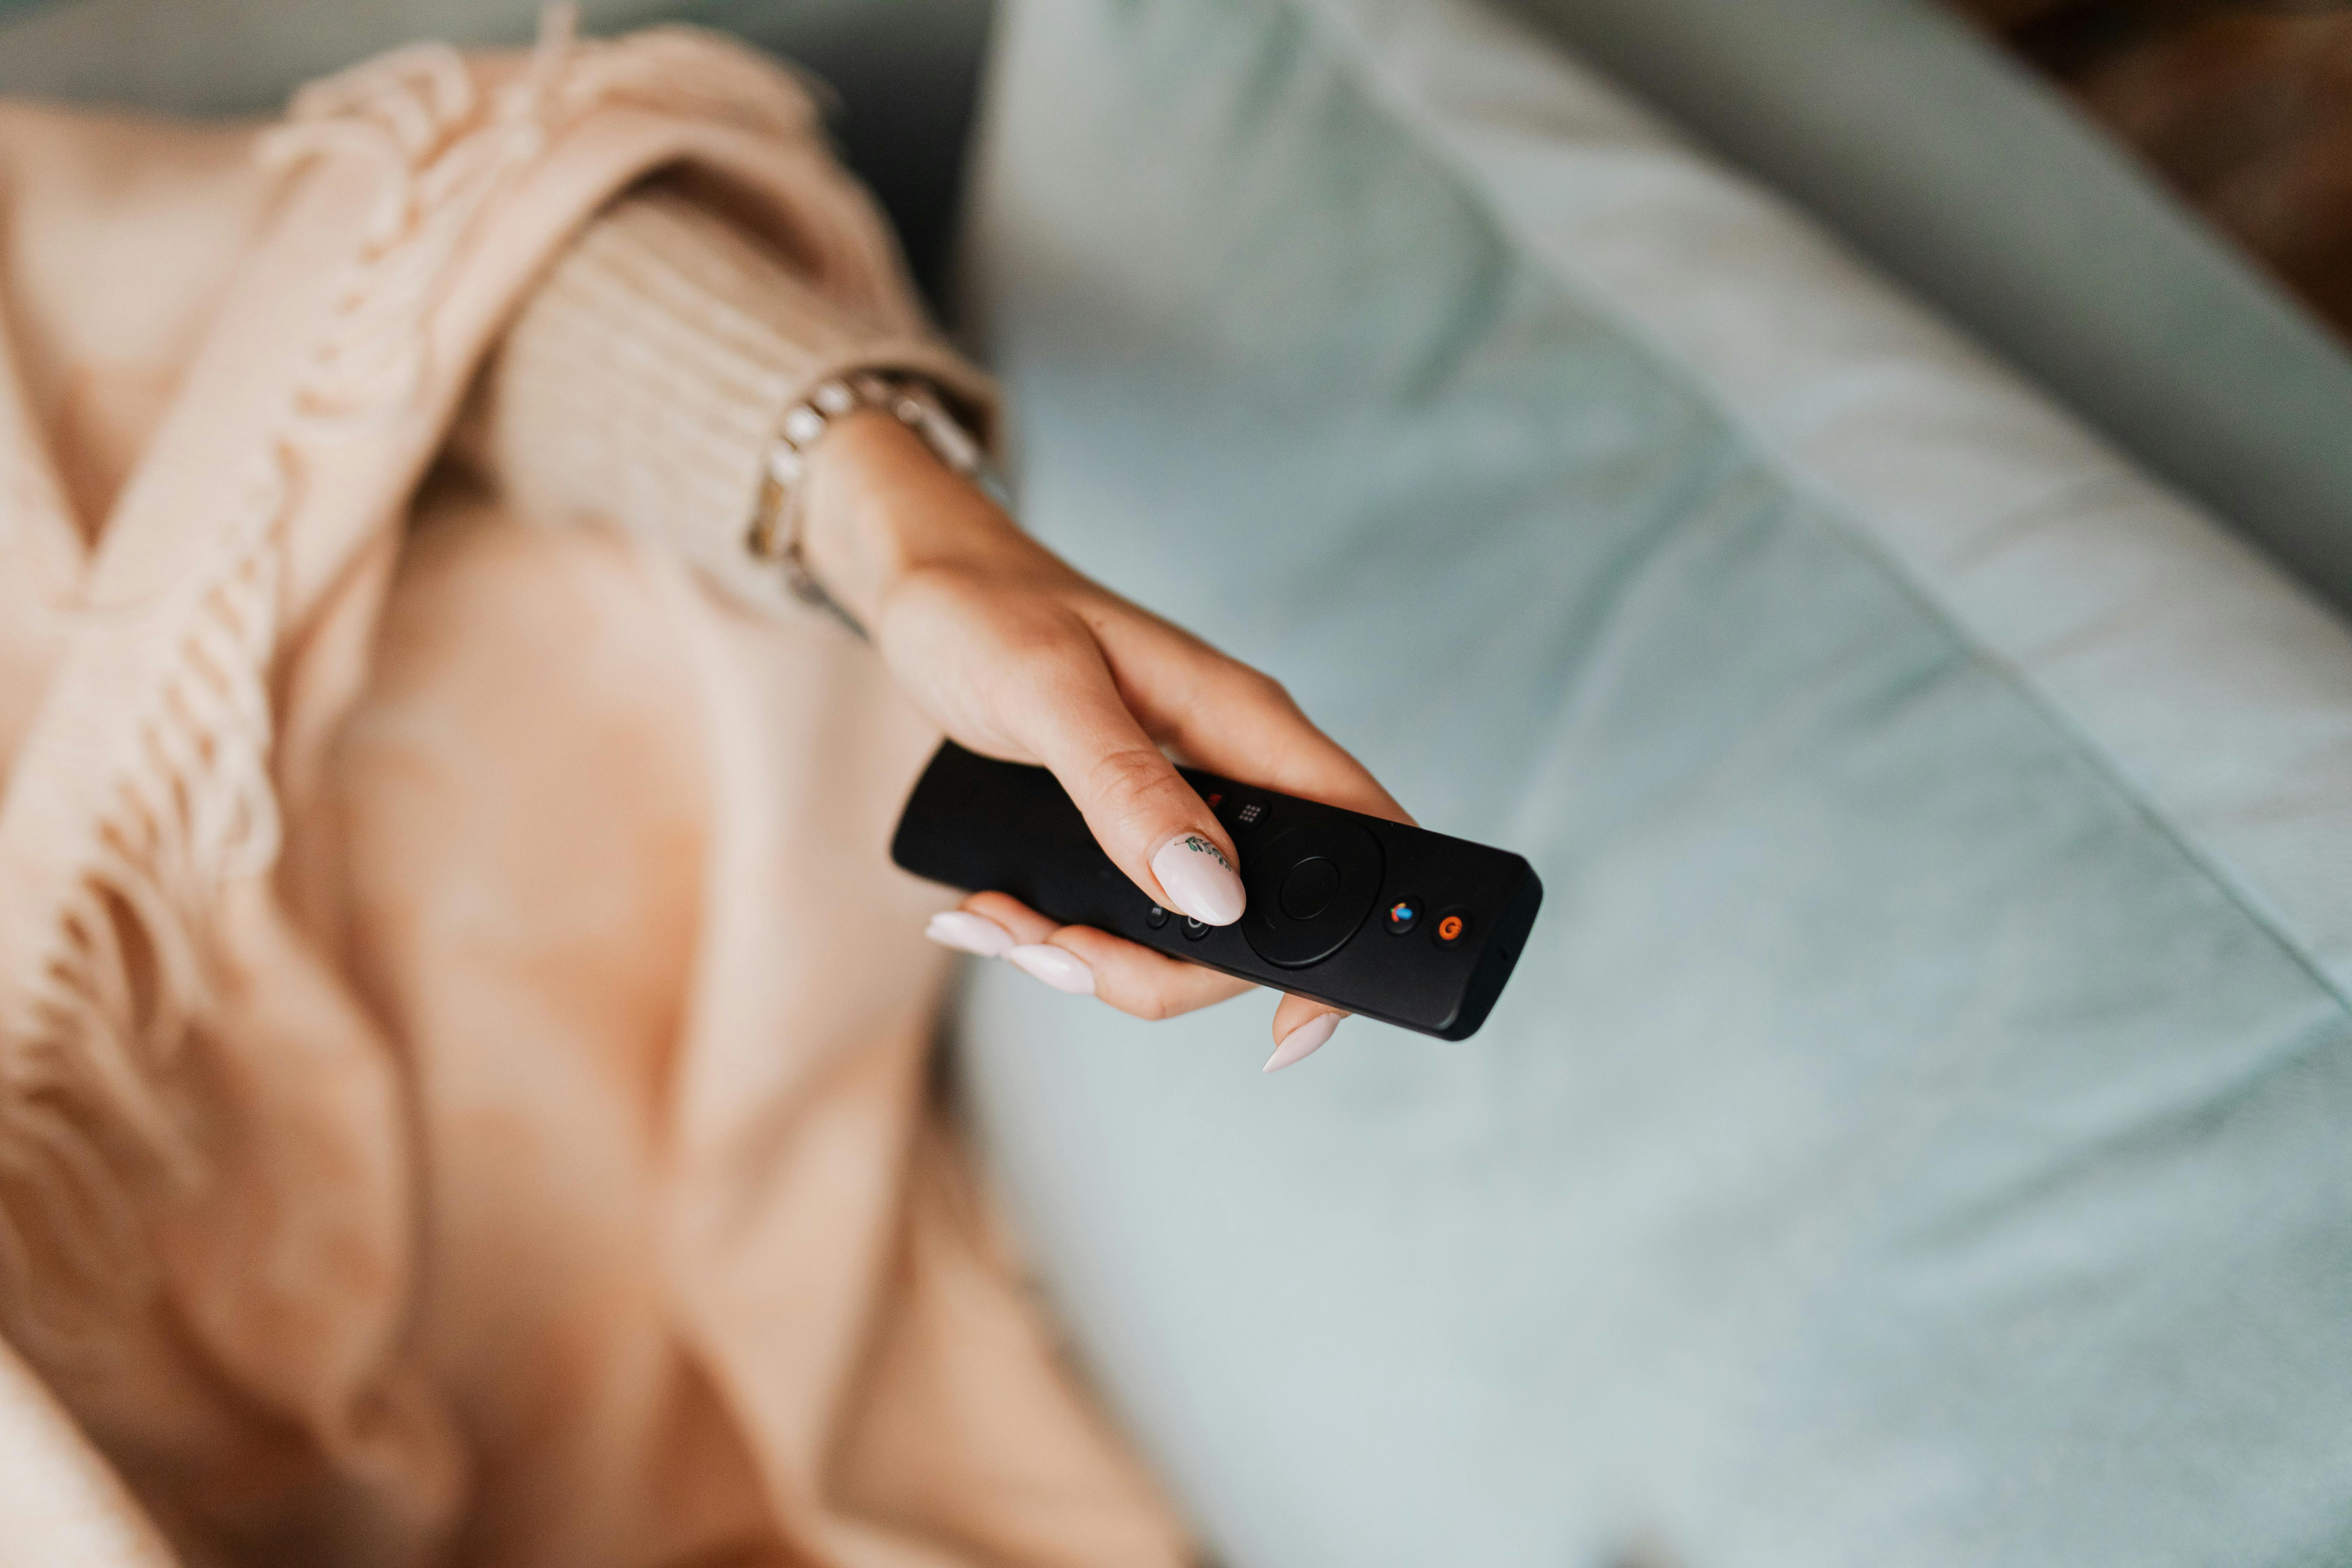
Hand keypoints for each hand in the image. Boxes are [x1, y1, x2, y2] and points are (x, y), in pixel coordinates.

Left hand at [799, 411, 1407, 1070]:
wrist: (921, 576)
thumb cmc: (982, 608)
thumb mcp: (1047, 694)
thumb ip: (1128, 791)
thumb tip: (1213, 897)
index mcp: (1245, 722)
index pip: (1360, 841)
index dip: (1348, 950)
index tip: (1286, 1032)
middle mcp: (1229, 769)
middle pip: (1256, 925)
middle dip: (1160, 968)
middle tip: (1059, 954)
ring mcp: (1179, 803)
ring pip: (1183, 934)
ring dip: (1091, 957)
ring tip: (1003, 926)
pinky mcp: (1127, 825)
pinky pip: (1123, 914)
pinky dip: (1058, 934)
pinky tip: (996, 912)